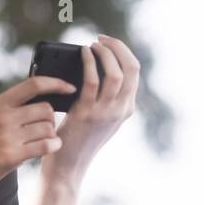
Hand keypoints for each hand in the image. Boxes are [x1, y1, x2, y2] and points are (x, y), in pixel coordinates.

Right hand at [0, 74, 76, 197]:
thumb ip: (7, 107)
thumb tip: (34, 98)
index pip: (34, 84)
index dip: (56, 83)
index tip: (69, 88)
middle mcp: (4, 117)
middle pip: (46, 109)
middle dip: (51, 119)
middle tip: (45, 128)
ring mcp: (8, 136)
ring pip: (48, 128)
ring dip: (52, 135)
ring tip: (44, 141)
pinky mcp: (12, 156)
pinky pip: (46, 146)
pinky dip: (53, 146)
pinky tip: (50, 148)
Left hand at [43, 34, 139, 183]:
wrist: (68, 165)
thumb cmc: (78, 140)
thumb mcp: (99, 119)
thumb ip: (103, 99)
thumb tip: (94, 69)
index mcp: (126, 109)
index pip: (135, 72)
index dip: (123, 52)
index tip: (109, 43)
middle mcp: (121, 110)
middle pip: (131, 69)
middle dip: (118, 47)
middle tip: (101, 39)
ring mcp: (106, 112)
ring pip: (115, 73)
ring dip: (104, 53)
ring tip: (92, 45)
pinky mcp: (87, 114)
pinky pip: (92, 81)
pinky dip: (89, 63)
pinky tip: (82, 54)